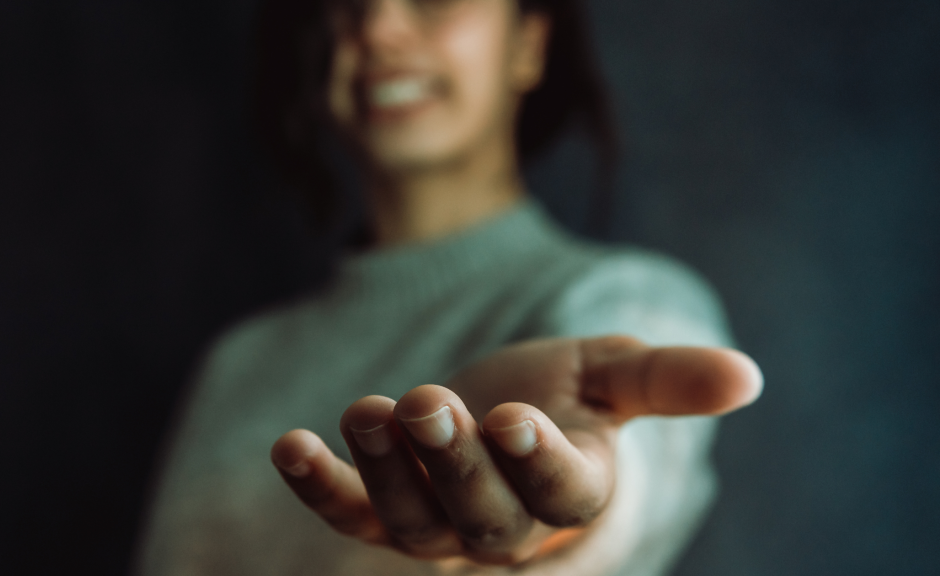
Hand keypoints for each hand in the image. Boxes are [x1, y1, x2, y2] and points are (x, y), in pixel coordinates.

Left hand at [270, 336, 762, 568]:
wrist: (499, 416)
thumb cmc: (566, 396)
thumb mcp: (613, 374)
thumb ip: (671, 379)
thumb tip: (750, 376)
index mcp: (572, 490)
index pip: (562, 493)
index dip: (540, 462)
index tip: (518, 418)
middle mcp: (507, 523)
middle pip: (482, 516)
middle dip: (454, 465)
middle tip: (430, 404)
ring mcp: (440, 525)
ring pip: (411, 520)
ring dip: (383, 470)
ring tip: (368, 411)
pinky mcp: (383, 509)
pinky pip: (349, 512)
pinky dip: (319, 486)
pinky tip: (288, 446)